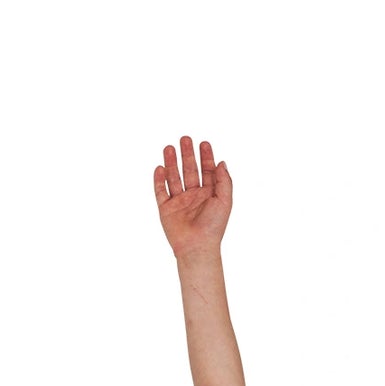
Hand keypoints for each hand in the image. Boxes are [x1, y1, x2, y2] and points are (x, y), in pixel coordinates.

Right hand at [154, 135, 231, 259]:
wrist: (197, 247)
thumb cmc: (213, 227)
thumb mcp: (225, 202)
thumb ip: (224, 181)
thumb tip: (222, 162)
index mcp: (209, 195)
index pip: (207, 171)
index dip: (206, 157)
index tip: (204, 143)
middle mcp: (194, 196)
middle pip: (189, 170)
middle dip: (187, 154)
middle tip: (185, 138)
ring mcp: (179, 202)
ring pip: (174, 177)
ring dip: (171, 162)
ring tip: (169, 147)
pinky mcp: (166, 209)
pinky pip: (160, 192)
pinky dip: (159, 180)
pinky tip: (160, 168)